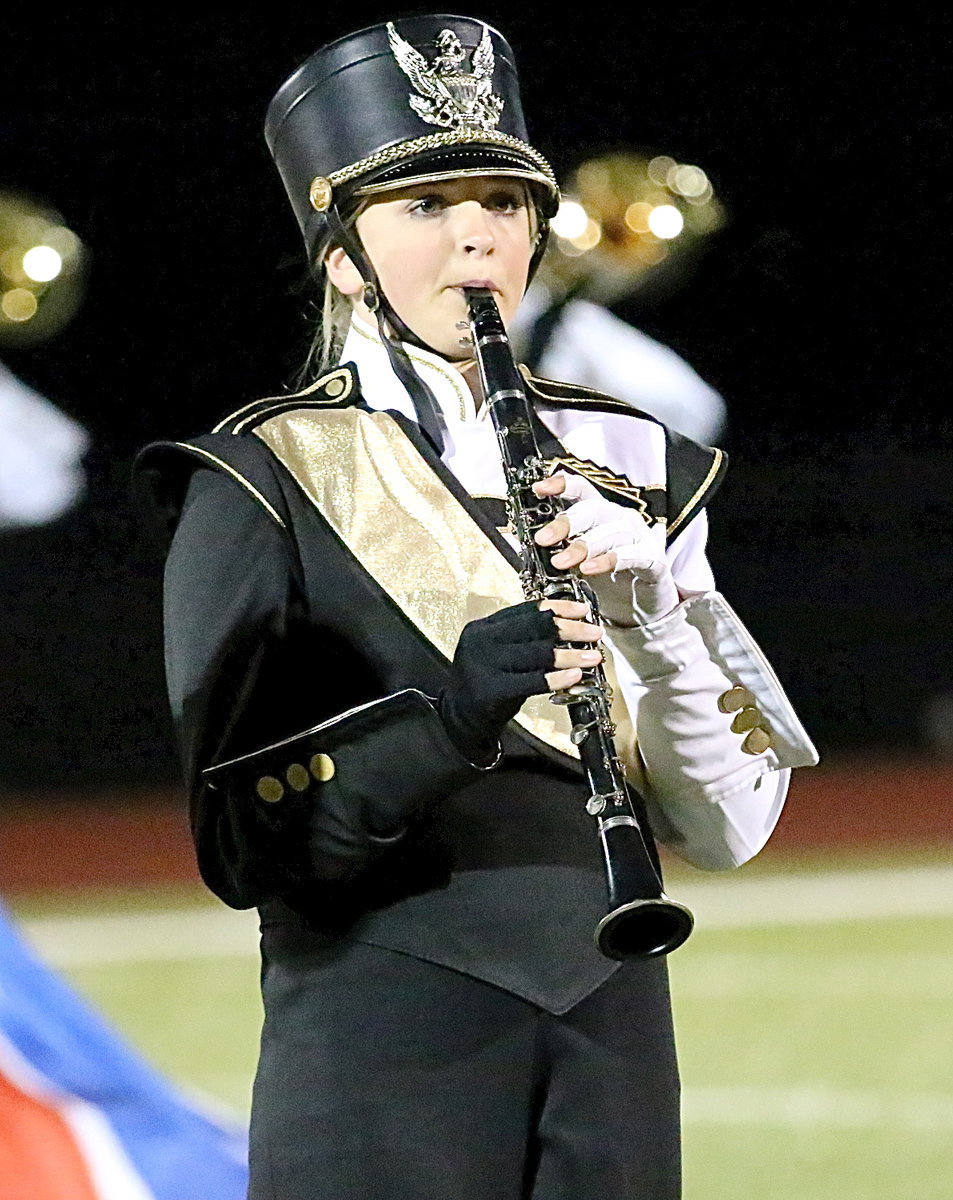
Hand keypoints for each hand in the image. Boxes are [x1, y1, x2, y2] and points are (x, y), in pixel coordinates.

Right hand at [439, 597, 602, 763]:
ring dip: (571, 655)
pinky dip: (557, 678)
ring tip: (593, 656)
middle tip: (594, 632)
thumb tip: (568, 627)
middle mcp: (481, 641)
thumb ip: (523, 639)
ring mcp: (484, 664)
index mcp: (484, 627)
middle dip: (570, 628)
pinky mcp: (491, 689)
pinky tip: (575, 675)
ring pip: (537, 653)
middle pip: (534, 627)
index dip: (558, 608)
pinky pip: (532, 681)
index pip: (526, 610)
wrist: (459, 717)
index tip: (583, 609)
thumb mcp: (499, 654)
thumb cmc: (487, 684)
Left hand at [533, 472, 679, 626]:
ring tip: (560, 562)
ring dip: (584, 546)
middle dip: (566, 523)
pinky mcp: (652, 558)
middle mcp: (620, 519)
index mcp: (600, 513)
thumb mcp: (578, 557)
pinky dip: (610, 560)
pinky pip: (632, 555)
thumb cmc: (608, 574)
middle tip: (543, 539)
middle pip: (594, 510)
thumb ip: (558, 546)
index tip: (538, 489)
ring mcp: (638, 537)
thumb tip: (524, 540)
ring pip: (611, 533)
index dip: (561, 485)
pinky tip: (590, 568)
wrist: (641, 601)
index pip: (582, 489)